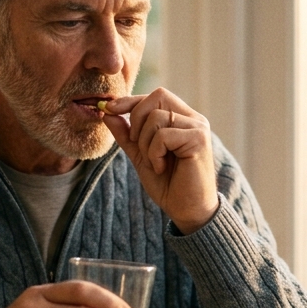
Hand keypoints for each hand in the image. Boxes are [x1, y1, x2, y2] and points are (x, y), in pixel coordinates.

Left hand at [102, 88, 218, 233]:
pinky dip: (155, 153)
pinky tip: (162, 167)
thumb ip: (126, 134)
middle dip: (137, 119)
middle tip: (139, 146)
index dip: (130, 100)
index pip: (155, 97)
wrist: (186, 210)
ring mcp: (198, 127)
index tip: (108, 108)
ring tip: (155, 163)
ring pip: (156, 118)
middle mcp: (193, 119)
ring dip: (146, 144)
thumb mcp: (140, 156)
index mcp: (182, 119)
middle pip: (157, 97)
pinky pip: (163, 135)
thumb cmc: (168, 184)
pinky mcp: (199, 139)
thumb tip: (107, 111)